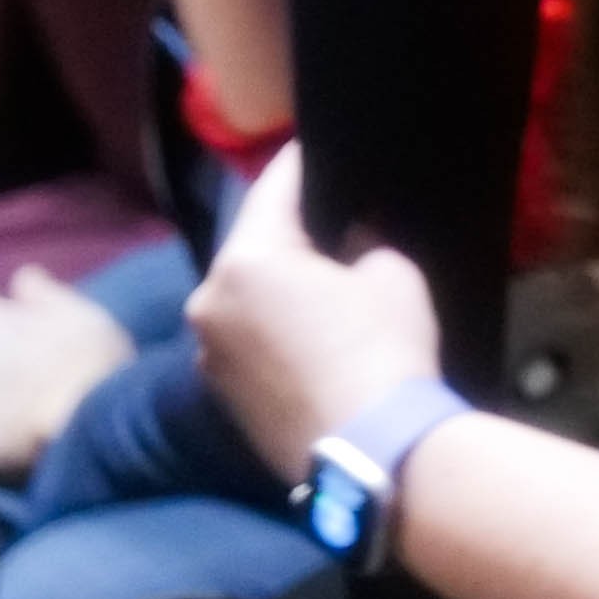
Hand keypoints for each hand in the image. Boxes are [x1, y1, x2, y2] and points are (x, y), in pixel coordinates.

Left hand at [190, 147, 443, 477]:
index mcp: (245, 260)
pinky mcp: (220, 393)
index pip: (272, 189)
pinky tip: (307, 332)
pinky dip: (269, 327)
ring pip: (243, 296)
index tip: (314, 146)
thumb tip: (347, 244)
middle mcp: (208, 300)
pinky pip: (244, 337)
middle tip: (326, 218)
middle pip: (250, 246)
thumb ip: (361, 244)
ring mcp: (208, 352)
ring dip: (274, 285)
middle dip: (286, 232)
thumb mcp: (390, 273)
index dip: (299, 164)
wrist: (371, 452)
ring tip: (318, 280)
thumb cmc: (381, 349)